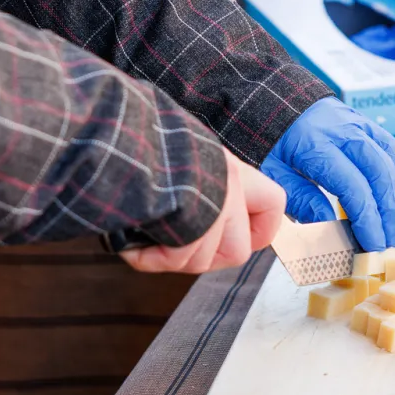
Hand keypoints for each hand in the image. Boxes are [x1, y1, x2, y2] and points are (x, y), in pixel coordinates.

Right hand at [120, 150, 284, 273]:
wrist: (120, 134)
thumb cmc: (145, 142)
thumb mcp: (181, 156)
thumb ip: (199, 183)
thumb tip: (191, 215)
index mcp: (232, 170)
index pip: (274, 204)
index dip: (259, 231)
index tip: (234, 236)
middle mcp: (230, 187)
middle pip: (238, 251)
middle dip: (203, 258)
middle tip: (175, 244)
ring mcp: (214, 206)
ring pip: (202, 261)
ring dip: (170, 256)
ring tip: (147, 232)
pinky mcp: (192, 225)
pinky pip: (175, 260)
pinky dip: (149, 257)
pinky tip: (133, 241)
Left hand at [260, 97, 394, 252]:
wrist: (271, 96)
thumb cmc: (269, 138)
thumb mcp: (272, 172)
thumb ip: (299, 197)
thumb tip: (328, 221)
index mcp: (317, 145)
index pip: (354, 187)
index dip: (368, 219)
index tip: (374, 244)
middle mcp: (344, 132)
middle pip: (379, 174)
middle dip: (390, 212)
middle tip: (393, 241)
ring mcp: (358, 124)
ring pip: (391, 159)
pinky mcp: (364, 122)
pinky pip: (392, 144)